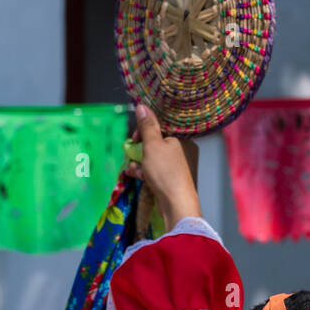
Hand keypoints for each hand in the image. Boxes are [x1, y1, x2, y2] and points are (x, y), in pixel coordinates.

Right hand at [123, 104, 201, 230]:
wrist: (176, 204)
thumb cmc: (165, 173)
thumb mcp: (152, 145)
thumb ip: (147, 126)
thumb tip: (142, 105)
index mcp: (177, 138)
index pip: (158, 127)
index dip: (143, 131)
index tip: (134, 138)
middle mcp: (178, 150)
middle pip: (153, 143)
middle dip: (138, 149)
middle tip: (131, 155)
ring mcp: (174, 166)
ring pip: (151, 158)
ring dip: (139, 162)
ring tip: (133, 170)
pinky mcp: (169, 179)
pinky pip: (154, 170)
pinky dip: (144, 172)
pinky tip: (137, 176)